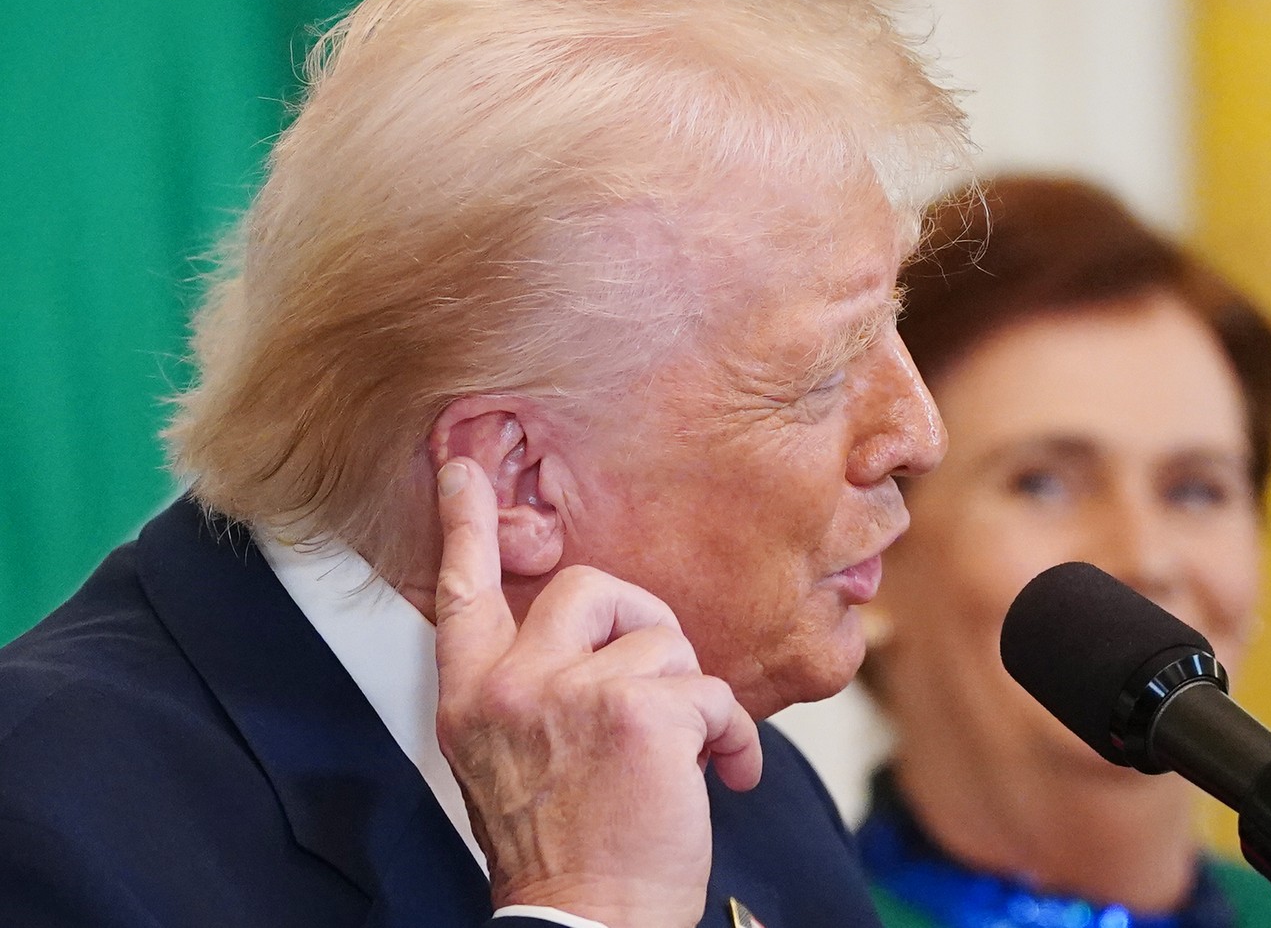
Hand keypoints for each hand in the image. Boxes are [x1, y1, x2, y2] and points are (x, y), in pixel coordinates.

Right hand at [433, 458, 762, 927]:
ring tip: (685, 759)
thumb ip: (532, 688)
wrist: (583, 926)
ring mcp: (573, 692)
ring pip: (662, 641)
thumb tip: (591, 642)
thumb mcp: (509, 758)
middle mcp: (513, 683)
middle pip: (588, 585)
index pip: (461, 589)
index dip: (465, 524)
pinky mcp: (641, 712)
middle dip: (640, 623)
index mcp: (475, 693)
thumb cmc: (561, 849)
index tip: (461, 467)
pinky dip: (731, 737)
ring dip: (691, 701)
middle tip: (658, 682)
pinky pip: (710, 691)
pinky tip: (720, 775)